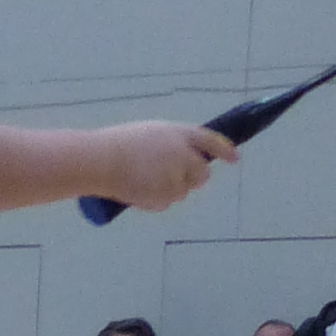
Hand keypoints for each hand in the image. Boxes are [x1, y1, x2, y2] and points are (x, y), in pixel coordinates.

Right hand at [83, 121, 236, 213]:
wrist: (100, 161)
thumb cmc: (118, 144)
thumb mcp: (150, 134)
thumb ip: (172, 144)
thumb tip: (184, 160)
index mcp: (179, 133)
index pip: (210, 141)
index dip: (224, 150)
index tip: (234, 159)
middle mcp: (183, 154)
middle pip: (202, 174)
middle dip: (193, 178)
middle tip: (173, 178)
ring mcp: (175, 176)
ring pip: (182, 191)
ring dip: (168, 189)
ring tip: (143, 180)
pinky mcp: (165, 195)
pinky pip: (166, 202)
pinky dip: (155, 200)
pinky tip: (138, 190)